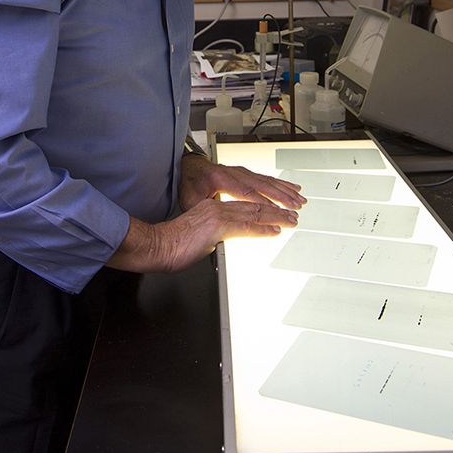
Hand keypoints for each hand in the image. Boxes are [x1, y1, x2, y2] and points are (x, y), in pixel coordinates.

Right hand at [106, 154, 304, 275]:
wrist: (158, 245)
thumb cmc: (173, 245)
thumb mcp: (199, 236)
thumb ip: (213, 234)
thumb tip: (220, 241)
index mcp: (212, 207)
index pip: (244, 206)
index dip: (264, 208)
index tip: (279, 213)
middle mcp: (217, 207)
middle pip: (254, 207)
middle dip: (277, 210)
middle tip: (294, 213)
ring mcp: (218, 215)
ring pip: (254, 213)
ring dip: (277, 217)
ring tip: (292, 220)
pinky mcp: (217, 226)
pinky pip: (246, 227)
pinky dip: (263, 228)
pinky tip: (275, 230)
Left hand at [179, 152, 305, 212]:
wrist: (188, 167)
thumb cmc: (189, 185)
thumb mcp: (192, 201)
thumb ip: (207, 210)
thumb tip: (217, 224)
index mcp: (220, 179)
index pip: (245, 193)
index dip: (263, 204)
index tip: (277, 213)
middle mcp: (233, 172)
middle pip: (261, 186)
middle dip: (281, 198)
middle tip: (296, 208)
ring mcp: (240, 171)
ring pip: (267, 181)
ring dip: (285, 191)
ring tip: (300, 200)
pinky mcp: (245, 172)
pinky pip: (265, 177)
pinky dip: (281, 183)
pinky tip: (293, 188)